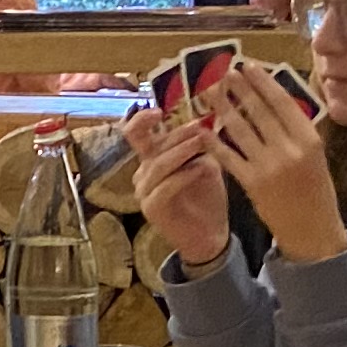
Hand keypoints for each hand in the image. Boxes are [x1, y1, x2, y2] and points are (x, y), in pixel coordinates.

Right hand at [121, 106, 231, 269]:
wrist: (210, 236)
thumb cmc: (208, 199)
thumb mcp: (207, 164)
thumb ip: (201, 144)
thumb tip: (207, 118)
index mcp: (152, 159)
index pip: (135, 133)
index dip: (141, 119)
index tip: (160, 110)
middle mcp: (143, 173)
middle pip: (148, 145)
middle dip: (176, 133)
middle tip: (199, 125)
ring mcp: (144, 192)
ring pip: (158, 164)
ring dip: (181, 151)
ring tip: (203, 142)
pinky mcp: (151, 209)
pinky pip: (165, 187)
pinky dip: (184, 176)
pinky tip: (202, 169)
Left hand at [206, 62, 346, 263]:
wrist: (312, 229)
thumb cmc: (315, 189)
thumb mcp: (314, 154)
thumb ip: (295, 129)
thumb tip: (271, 98)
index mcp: (309, 138)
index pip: (282, 102)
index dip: (263, 82)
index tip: (248, 66)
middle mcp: (289, 149)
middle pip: (259, 111)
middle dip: (239, 89)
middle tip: (224, 73)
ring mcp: (269, 166)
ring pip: (240, 130)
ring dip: (223, 108)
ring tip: (211, 93)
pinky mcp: (251, 183)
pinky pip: (228, 157)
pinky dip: (214, 142)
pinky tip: (202, 129)